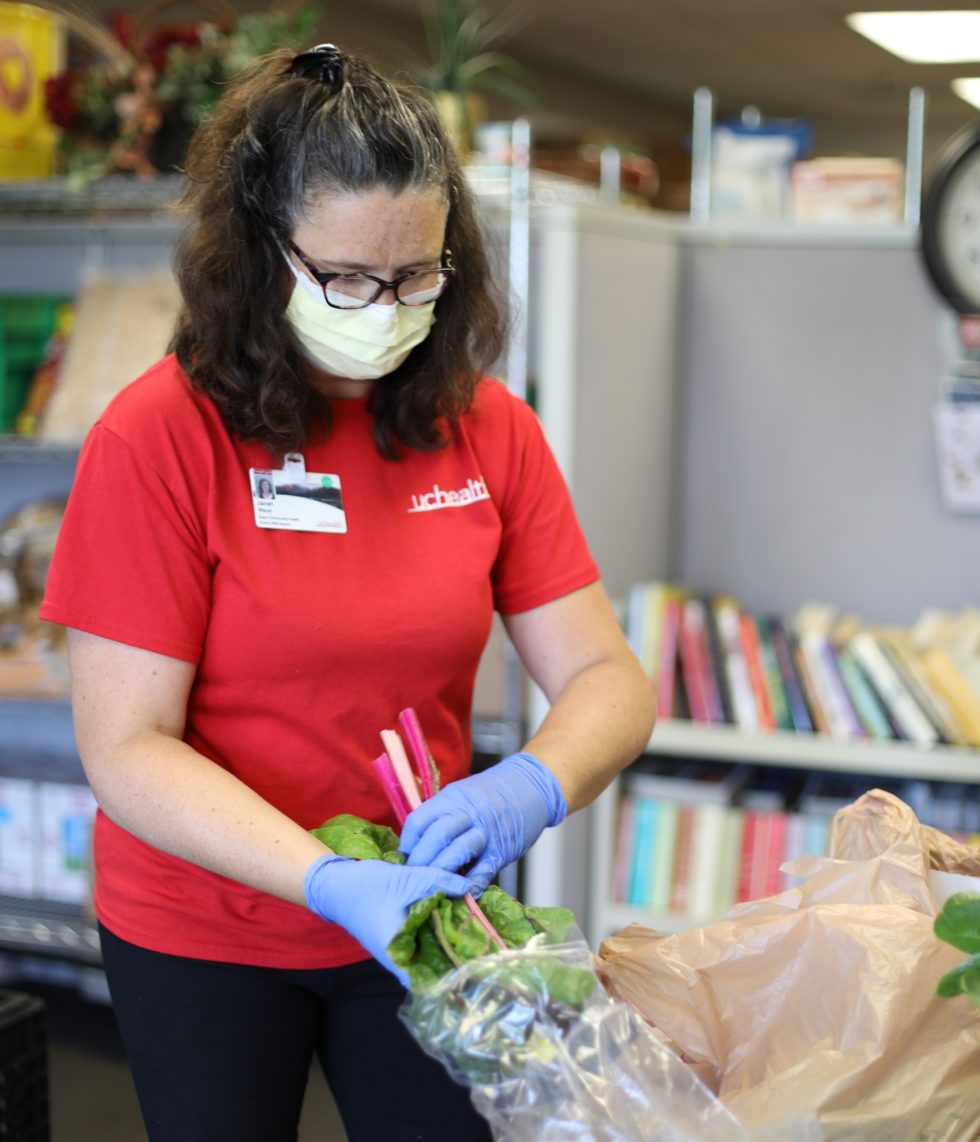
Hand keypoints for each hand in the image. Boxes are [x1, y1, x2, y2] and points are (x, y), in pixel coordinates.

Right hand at [304, 854, 470, 984]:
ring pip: (428, 954)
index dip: (455, 979)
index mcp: (399, 954)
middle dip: (457, 958)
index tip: (479, 970)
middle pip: (433, 969)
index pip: (431, 981)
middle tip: (486, 947)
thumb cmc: (366, 888)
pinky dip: (436, 933)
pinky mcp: (397, 937)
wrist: (335, 884)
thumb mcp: (406, 880)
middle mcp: (398, 958)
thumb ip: (439, 882)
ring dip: (447, 943)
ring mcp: (397, 949)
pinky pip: (422, 941)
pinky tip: (452, 918)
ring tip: (475, 932)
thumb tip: (469, 886)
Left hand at [399, 753, 566, 892]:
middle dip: (420, 862)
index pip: (418, 822)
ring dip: (440, 874)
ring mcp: (484, 832)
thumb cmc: (492, 793)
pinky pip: (481, 872)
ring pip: (455, 855)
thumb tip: (418, 843)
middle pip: (434, 839)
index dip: (408, 844)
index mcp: (450, 798)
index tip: (405, 858)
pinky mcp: (501, 850)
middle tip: (414, 877)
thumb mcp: (461, 793)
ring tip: (432, 886)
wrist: (530, 786)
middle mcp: (465, 814)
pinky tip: (459, 894)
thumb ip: (441, 815)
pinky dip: (468, 886)